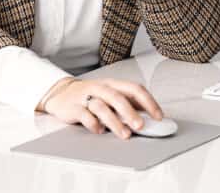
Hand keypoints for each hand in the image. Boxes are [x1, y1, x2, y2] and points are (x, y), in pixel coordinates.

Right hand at [42, 77, 164, 138]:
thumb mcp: (110, 95)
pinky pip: (84, 115)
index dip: (148, 102)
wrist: (61, 93)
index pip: (134, 89)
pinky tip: (100, 131)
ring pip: (102, 107)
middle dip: (131, 112)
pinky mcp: (74, 107)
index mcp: (114, 84)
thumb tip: (149, 117)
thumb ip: (127, 104)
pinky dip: (93, 124)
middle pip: (118, 97)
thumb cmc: (91, 95)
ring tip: (124, 134)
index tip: (158, 116)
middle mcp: (101, 88)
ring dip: (115, 121)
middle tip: (141, 126)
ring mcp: (86, 97)